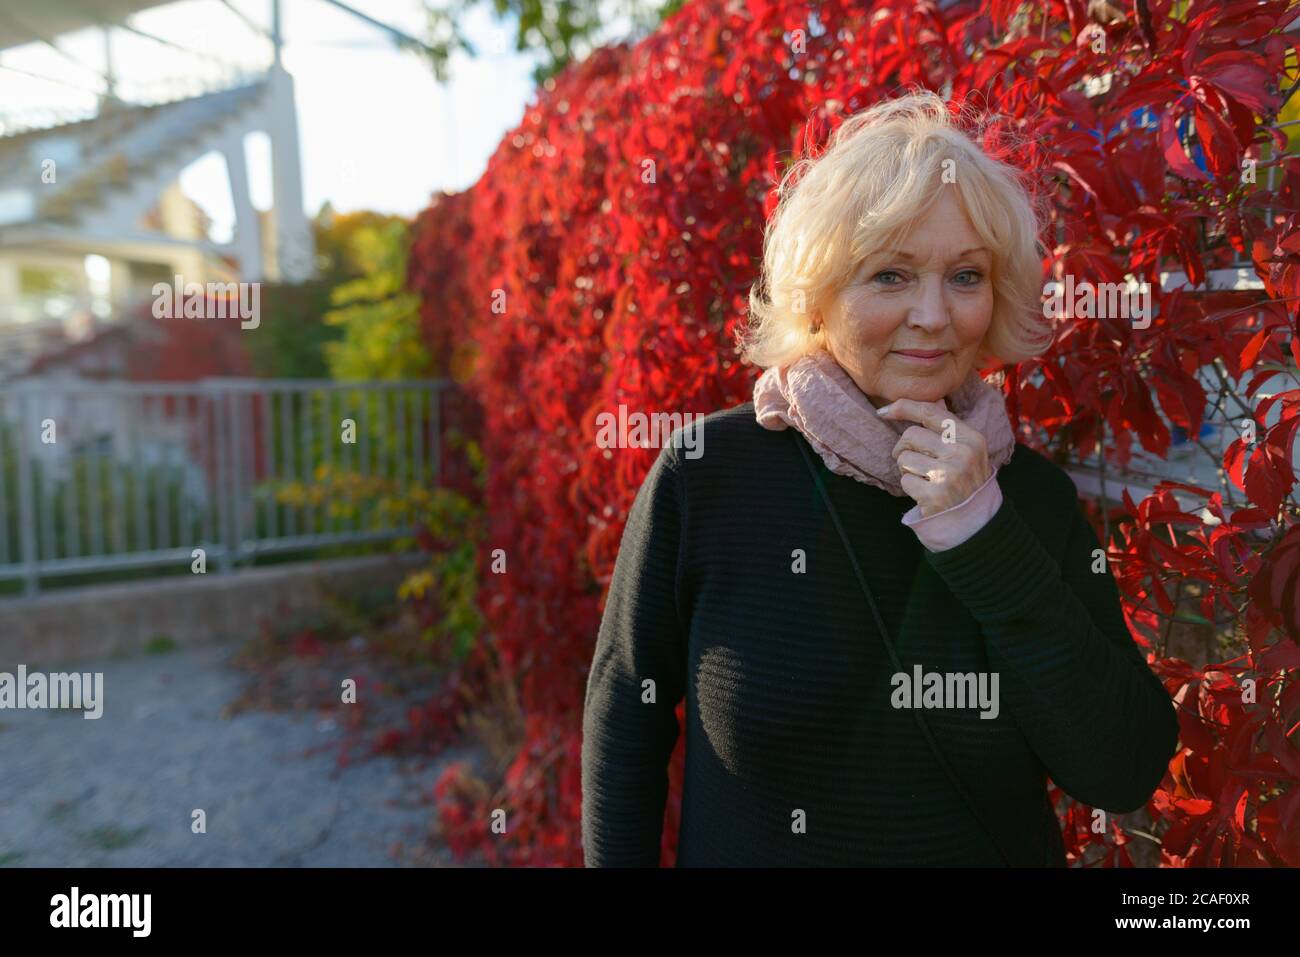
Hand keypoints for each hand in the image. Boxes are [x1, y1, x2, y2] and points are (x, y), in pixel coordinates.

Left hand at [878, 397, 992, 517]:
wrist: (976, 524)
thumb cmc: (966, 483)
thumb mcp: (969, 452)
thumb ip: (948, 429)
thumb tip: (920, 402)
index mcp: (972, 438)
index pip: (931, 412)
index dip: (904, 407)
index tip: (884, 411)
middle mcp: (963, 453)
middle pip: (911, 435)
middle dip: (904, 448)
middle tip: (914, 463)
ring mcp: (949, 474)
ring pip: (904, 457)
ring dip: (907, 469)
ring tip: (925, 479)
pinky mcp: (935, 494)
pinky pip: (904, 480)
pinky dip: (909, 487)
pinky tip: (925, 493)